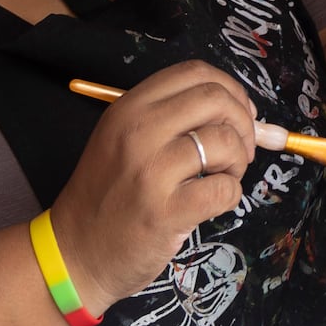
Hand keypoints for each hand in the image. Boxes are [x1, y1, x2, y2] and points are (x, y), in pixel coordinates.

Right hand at [50, 61, 254, 307]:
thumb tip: (251, 117)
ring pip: (224, 142)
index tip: (239, 114)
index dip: (230, 89)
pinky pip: (223, 189)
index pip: (194, 72)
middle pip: (215, 98)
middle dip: (243, 122)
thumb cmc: (109, 195)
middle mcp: (138, 131)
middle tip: (239, 150)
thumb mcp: (128, 142)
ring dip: (238, 161)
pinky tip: (215, 202)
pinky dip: (231, 194)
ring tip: (223, 177)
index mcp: (129, 108)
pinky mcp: (164, 212)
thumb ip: (181, 122)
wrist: (75, 252)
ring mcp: (150, 171)